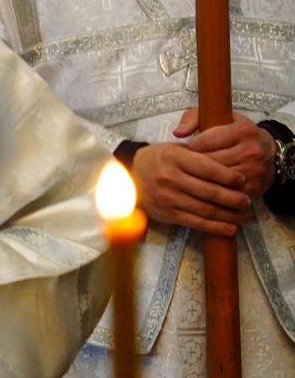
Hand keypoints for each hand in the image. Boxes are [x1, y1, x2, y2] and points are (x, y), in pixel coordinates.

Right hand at [131, 139, 252, 235]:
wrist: (129, 176)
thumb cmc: (158, 160)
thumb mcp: (175, 149)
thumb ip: (199, 155)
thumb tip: (231, 167)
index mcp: (174, 157)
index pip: (208, 168)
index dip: (229, 176)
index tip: (243, 181)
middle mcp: (170, 177)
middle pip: (210, 192)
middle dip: (234, 199)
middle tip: (247, 201)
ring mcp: (168, 197)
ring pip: (206, 210)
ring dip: (229, 215)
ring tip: (243, 215)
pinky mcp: (167, 213)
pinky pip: (197, 223)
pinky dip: (216, 227)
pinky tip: (230, 228)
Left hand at [175, 109, 276, 198]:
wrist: (270, 153)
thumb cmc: (235, 133)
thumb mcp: (218, 117)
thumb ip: (193, 118)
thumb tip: (177, 133)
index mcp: (242, 131)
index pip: (205, 142)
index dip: (192, 146)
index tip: (190, 148)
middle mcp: (251, 150)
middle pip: (210, 162)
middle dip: (195, 163)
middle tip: (188, 163)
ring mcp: (254, 170)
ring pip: (217, 178)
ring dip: (203, 177)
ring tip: (195, 173)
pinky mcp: (254, 187)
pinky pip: (226, 192)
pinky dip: (214, 189)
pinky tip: (207, 185)